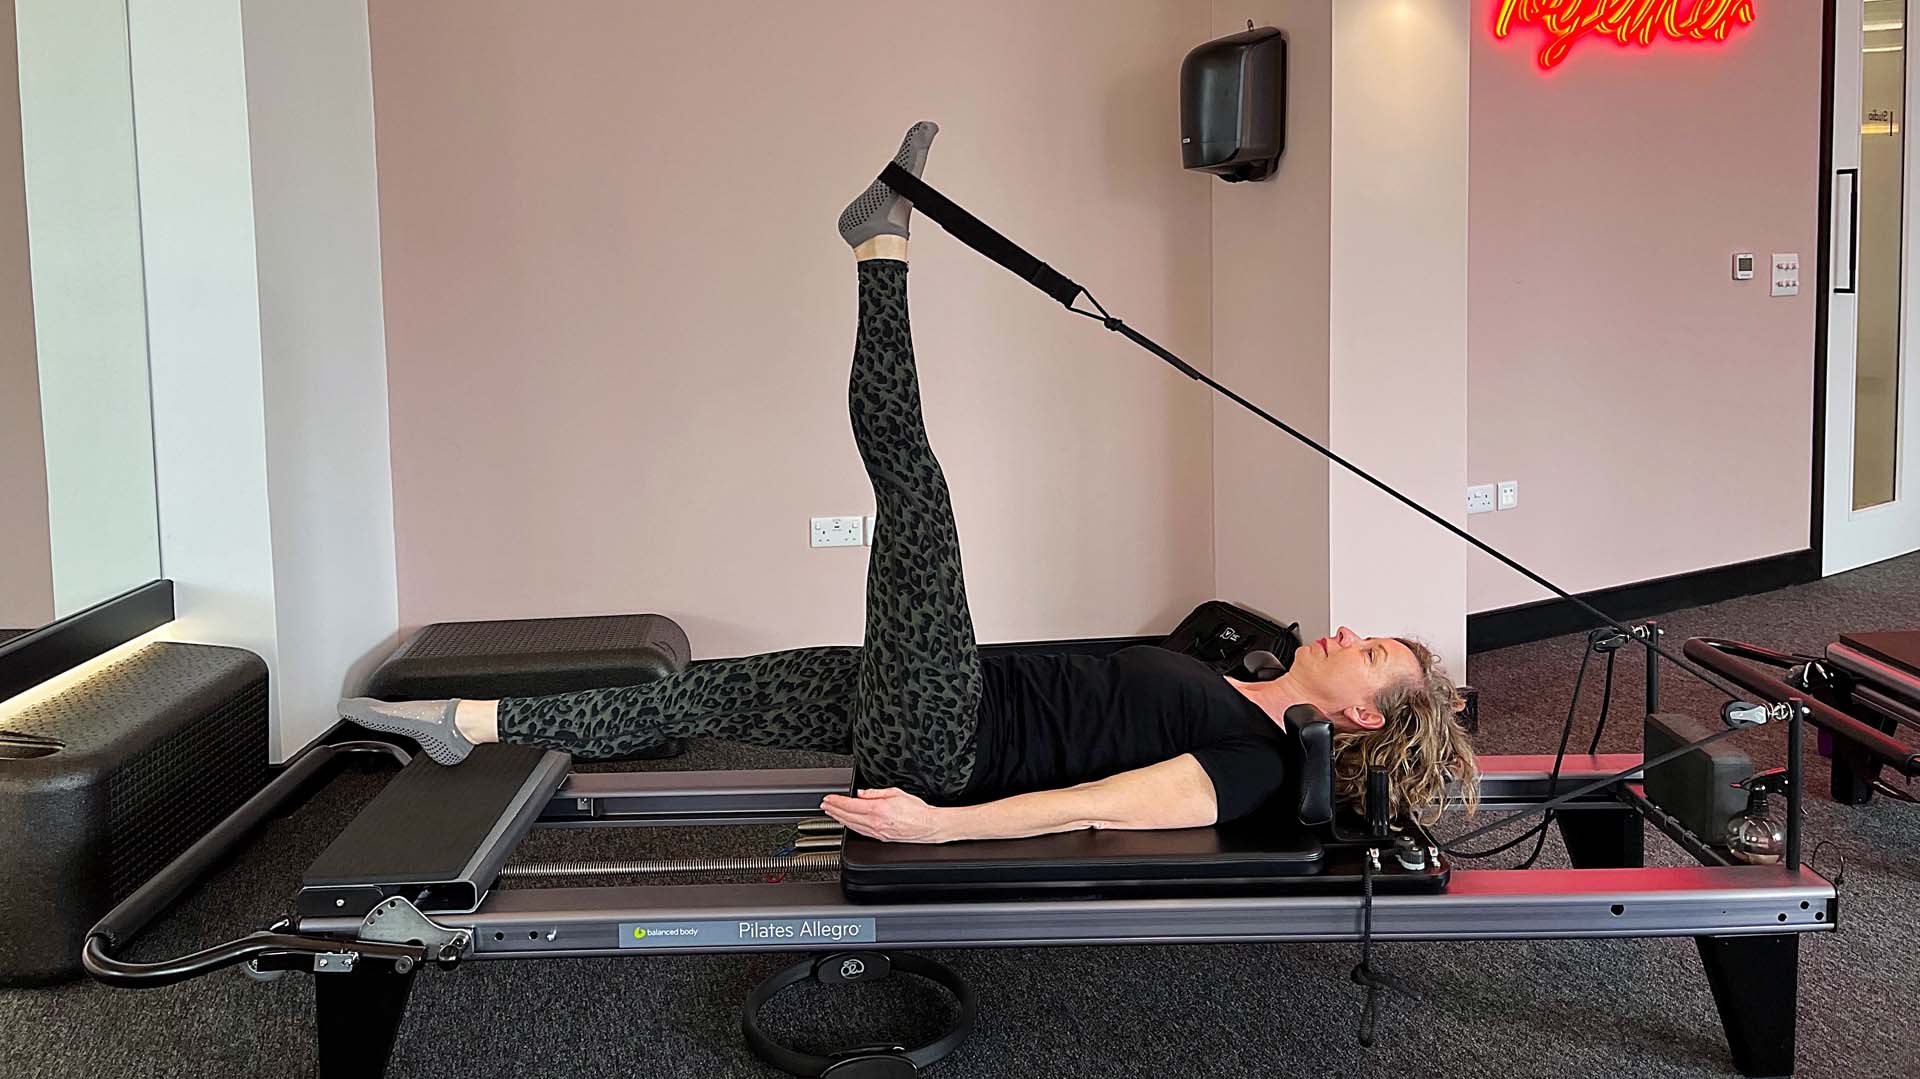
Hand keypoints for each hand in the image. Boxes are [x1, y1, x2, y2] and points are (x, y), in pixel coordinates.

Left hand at [820, 787, 948, 842]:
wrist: (928, 826)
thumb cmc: (917, 810)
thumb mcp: (896, 793)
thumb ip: (875, 793)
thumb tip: (861, 793)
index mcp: (878, 809)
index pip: (850, 805)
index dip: (837, 801)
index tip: (829, 798)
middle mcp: (875, 823)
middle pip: (848, 816)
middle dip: (834, 810)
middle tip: (824, 805)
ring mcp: (877, 832)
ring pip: (852, 826)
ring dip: (839, 819)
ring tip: (831, 813)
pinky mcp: (880, 838)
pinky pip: (860, 832)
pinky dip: (850, 826)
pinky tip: (847, 823)